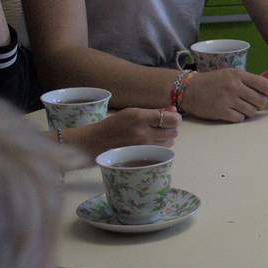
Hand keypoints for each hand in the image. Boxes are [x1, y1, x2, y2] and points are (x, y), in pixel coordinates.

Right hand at [61, 107, 178, 152]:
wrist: (92, 144)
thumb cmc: (111, 126)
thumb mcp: (130, 113)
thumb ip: (153, 112)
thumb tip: (173, 110)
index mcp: (139, 117)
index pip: (172, 119)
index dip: (174, 118)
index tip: (170, 117)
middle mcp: (142, 133)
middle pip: (173, 132)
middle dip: (170, 128)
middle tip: (161, 127)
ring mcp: (142, 147)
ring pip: (169, 143)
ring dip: (166, 138)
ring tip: (154, 135)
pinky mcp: (140, 158)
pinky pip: (160, 152)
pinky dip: (160, 148)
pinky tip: (151, 144)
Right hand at [180, 69, 267, 121]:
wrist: (187, 89)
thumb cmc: (212, 81)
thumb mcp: (230, 74)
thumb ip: (247, 80)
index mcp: (238, 75)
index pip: (265, 85)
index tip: (267, 95)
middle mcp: (234, 86)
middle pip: (261, 100)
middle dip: (260, 104)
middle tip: (253, 103)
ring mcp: (227, 100)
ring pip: (252, 111)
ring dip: (249, 111)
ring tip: (241, 107)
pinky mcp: (221, 112)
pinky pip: (240, 118)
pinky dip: (239, 117)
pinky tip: (233, 112)